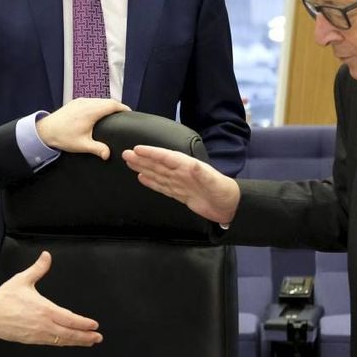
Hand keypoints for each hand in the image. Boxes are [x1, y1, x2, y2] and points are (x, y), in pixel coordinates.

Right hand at [0, 251, 102, 346]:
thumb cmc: (5, 298)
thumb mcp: (23, 279)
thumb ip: (38, 268)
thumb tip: (47, 256)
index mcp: (45, 309)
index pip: (70, 319)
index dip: (84, 323)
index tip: (94, 325)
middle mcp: (44, 324)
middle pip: (70, 333)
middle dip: (86, 336)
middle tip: (97, 338)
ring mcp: (38, 334)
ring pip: (62, 340)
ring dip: (77, 341)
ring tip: (88, 342)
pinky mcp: (31, 340)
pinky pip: (52, 343)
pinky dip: (63, 342)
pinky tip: (67, 341)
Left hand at [36, 98, 129, 159]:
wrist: (44, 130)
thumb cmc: (63, 137)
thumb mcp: (82, 145)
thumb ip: (97, 149)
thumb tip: (107, 155)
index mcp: (91, 111)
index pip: (112, 105)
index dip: (123, 108)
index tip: (129, 113)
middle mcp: (86, 103)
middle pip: (107, 101)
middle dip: (117, 107)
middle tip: (123, 116)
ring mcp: (80, 101)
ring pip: (99, 100)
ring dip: (107, 105)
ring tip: (113, 115)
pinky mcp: (75, 102)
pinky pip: (91, 100)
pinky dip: (98, 105)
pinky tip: (98, 114)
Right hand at [122, 145, 240, 224]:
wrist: (231, 207)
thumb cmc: (224, 192)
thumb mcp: (214, 182)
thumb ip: (202, 174)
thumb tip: (192, 165)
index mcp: (188, 167)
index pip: (166, 158)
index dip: (152, 153)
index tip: (137, 149)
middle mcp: (182, 173)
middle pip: (158, 164)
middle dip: (142, 159)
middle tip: (126, 154)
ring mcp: (180, 183)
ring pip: (157, 174)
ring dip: (144, 168)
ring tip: (130, 162)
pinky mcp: (180, 194)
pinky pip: (162, 186)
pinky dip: (151, 182)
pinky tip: (142, 178)